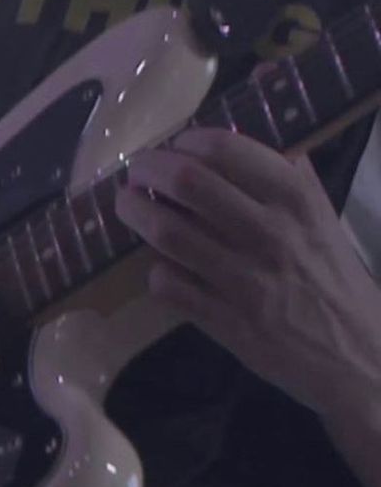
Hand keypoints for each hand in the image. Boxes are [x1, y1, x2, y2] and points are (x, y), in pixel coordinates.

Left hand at [115, 127, 380, 423]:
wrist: (359, 354)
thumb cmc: (331, 275)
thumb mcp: (320, 215)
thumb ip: (284, 174)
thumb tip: (240, 133)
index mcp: (294, 199)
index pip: (224, 149)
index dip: (185, 141)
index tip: (174, 146)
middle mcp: (268, 233)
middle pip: (186, 183)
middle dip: (147, 169)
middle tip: (135, 172)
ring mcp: (244, 280)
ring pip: (168, 232)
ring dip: (135, 213)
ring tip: (128, 206)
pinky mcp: (226, 321)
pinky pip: (168, 284)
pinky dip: (155, 269)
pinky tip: (160, 264)